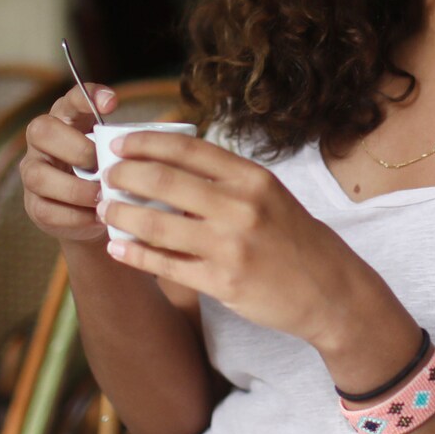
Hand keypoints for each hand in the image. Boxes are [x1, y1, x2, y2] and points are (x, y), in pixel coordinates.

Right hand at [18, 83, 117, 244]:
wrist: (96, 214)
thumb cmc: (108, 172)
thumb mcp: (117, 152)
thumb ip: (123, 143)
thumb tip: (143, 142)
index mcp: (66, 120)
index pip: (70, 100)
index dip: (87, 97)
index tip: (112, 103)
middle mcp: (43, 143)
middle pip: (40, 130)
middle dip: (76, 148)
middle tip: (102, 165)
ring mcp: (34, 173)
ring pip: (38, 175)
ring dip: (76, 188)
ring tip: (103, 196)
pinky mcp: (36, 206)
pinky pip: (47, 210)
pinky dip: (76, 216)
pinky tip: (98, 216)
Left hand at [96, 131, 416, 365]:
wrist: (330, 290)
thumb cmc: (293, 239)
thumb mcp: (268, 195)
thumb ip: (223, 180)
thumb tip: (165, 166)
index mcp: (251, 177)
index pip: (185, 148)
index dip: (144, 142)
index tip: (119, 144)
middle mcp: (240, 206)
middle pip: (162, 181)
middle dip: (123, 176)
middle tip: (104, 177)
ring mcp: (230, 245)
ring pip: (156, 224)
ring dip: (121, 215)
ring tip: (104, 210)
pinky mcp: (222, 281)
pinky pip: (165, 265)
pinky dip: (134, 254)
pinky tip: (117, 248)